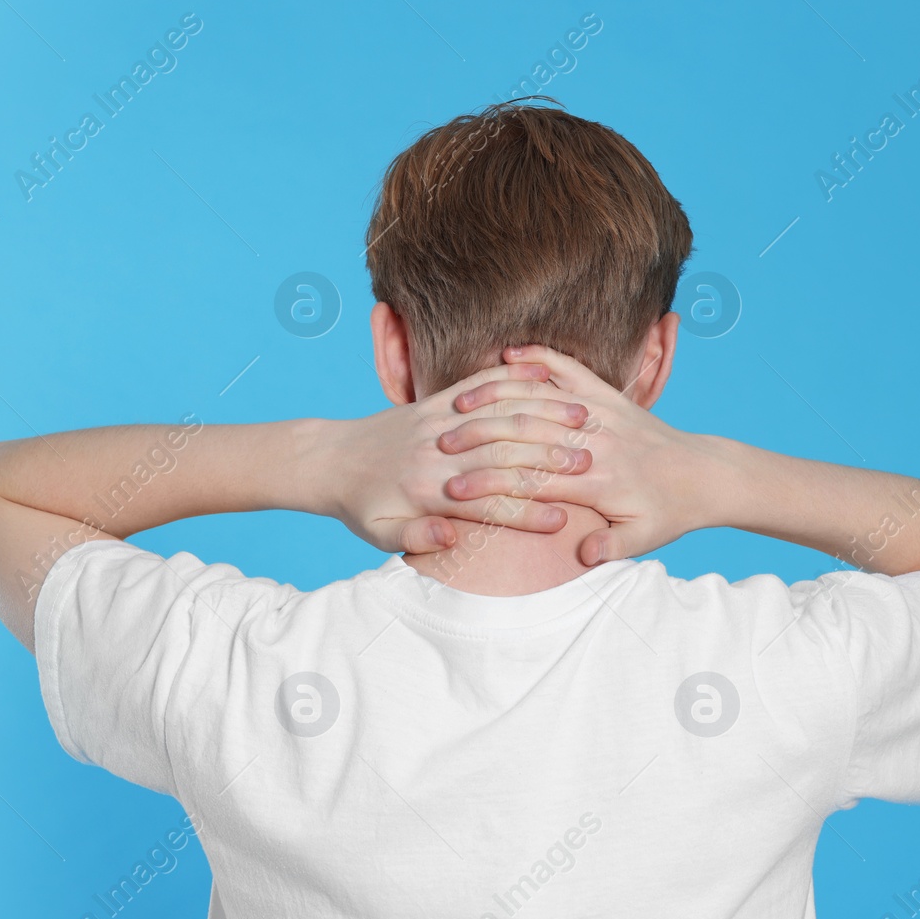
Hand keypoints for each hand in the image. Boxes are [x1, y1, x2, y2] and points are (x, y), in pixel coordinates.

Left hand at [329, 360, 595, 553]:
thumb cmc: (360, 506)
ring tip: (581, 423)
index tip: (562, 522)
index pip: (486, 503)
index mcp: (427, 491)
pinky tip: (548, 379)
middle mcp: (437, 452)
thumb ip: (415, 538)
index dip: (525, 513)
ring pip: (499, 415)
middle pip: (502, 454)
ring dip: (542, 416)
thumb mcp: (379, 535)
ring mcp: (438, 421)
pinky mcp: (436, 401)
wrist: (330, 460)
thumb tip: (452, 539)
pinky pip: (481, 385)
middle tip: (589, 466)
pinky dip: (515, 380)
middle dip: (547, 461)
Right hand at [439, 343, 714, 564]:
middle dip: (480, 440)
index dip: (491, 487)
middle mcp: (597, 441)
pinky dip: (539, 359)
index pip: (534, 482)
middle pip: (527, 437)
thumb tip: (583, 551)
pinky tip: (507, 354)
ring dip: (498, 398)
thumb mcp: (645, 538)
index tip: (452, 491)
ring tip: (458, 406)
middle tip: (438, 445)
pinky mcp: (608, 394)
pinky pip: (569, 369)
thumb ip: (612, 545)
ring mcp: (602, 412)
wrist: (704, 474)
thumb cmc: (670, 514)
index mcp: (600, 481)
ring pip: (541, 397)